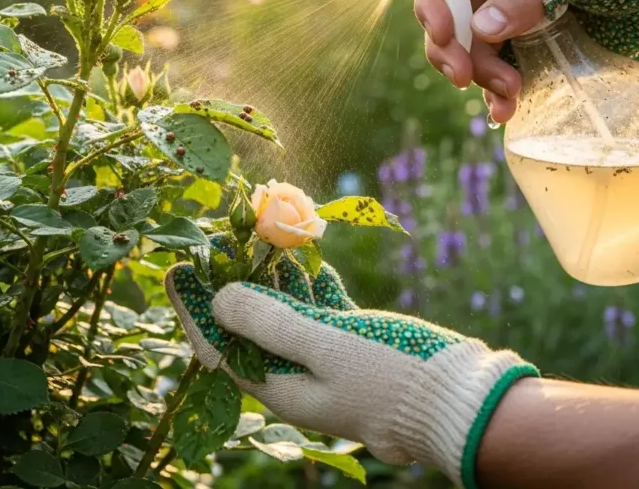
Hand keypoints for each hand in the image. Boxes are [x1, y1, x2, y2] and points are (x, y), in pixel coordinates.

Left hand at [165, 241, 536, 488]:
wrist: (459, 401)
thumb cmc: (391, 374)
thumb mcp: (326, 344)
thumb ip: (271, 321)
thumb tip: (219, 298)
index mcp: (282, 385)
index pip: (219, 348)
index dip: (194, 309)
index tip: (178, 269)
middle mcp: (298, 377)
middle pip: (250, 326)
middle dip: (232, 284)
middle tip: (220, 242)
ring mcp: (327, 361)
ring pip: (286, 315)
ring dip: (273, 277)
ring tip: (261, 238)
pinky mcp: (354, 347)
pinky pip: (320, 312)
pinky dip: (311, 285)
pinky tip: (308, 259)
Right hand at [415, 0, 638, 121]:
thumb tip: (481, 26)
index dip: (433, 4)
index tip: (442, 34)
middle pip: (449, 17)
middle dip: (452, 50)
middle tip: (465, 77)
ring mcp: (509, 18)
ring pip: (468, 51)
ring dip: (479, 76)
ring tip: (508, 94)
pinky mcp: (526, 49)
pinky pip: (496, 72)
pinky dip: (495, 94)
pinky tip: (505, 109)